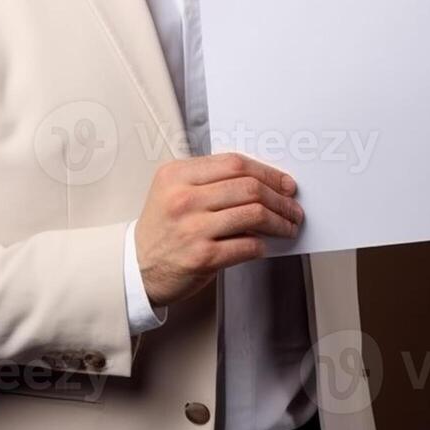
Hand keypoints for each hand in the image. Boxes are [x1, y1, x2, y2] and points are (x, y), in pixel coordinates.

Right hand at [133, 152, 302, 307]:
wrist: (137, 266)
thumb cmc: (162, 228)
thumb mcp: (174, 190)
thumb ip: (209, 180)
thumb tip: (262, 182)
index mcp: (177, 174)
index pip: (234, 163)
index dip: (267, 172)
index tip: (284, 183)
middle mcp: (183, 198)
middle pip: (248, 187)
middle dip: (280, 197)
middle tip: (292, 207)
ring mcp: (192, 228)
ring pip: (253, 214)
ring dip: (279, 222)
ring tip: (288, 226)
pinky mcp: (201, 257)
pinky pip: (247, 246)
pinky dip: (263, 245)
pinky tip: (265, 245)